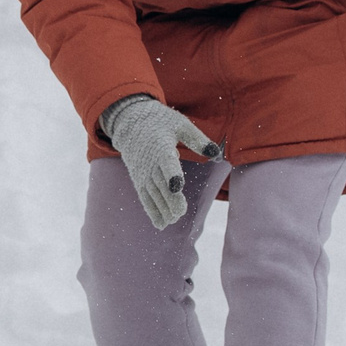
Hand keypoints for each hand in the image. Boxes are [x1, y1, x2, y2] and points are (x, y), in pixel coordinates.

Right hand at [102, 96, 213, 230]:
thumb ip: (198, 139)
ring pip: (152, 193)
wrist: (130, 121)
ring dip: (161, 208)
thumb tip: (216, 152)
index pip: (166, 162)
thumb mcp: (180, 124)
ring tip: (173, 220)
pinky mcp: (138, 179)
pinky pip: (144, 197)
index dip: (171, 174)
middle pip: (160, 183)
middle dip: (169, 199)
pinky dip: (151, 211)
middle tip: (180, 213)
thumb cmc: (160, 121)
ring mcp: (142, 172)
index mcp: (161, 146)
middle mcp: (149, 162)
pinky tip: (161, 224)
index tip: (176, 186)